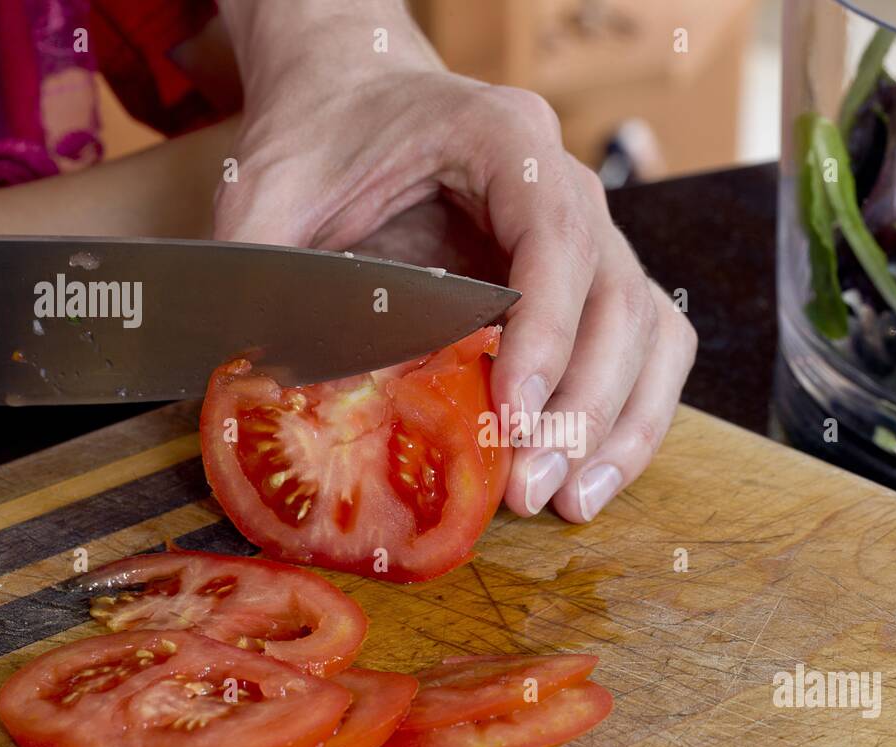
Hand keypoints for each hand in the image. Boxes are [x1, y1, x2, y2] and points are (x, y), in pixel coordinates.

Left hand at [214, 1, 696, 521]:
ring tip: (571, 501)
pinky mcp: (589, 279)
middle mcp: (567, 183)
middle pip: (618, 297)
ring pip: (648, 330)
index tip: (513, 416)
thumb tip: (247, 383)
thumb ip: (260, 267)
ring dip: (620, 424)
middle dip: (582, 405)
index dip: (545, 331)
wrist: (357, 96)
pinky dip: (632, 413)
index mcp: (504, 138)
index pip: (556, 237)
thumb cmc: (324, 134)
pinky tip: (589, 473)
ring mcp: (590, 232)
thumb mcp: (272, 186)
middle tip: (532, 490)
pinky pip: (647, 345)